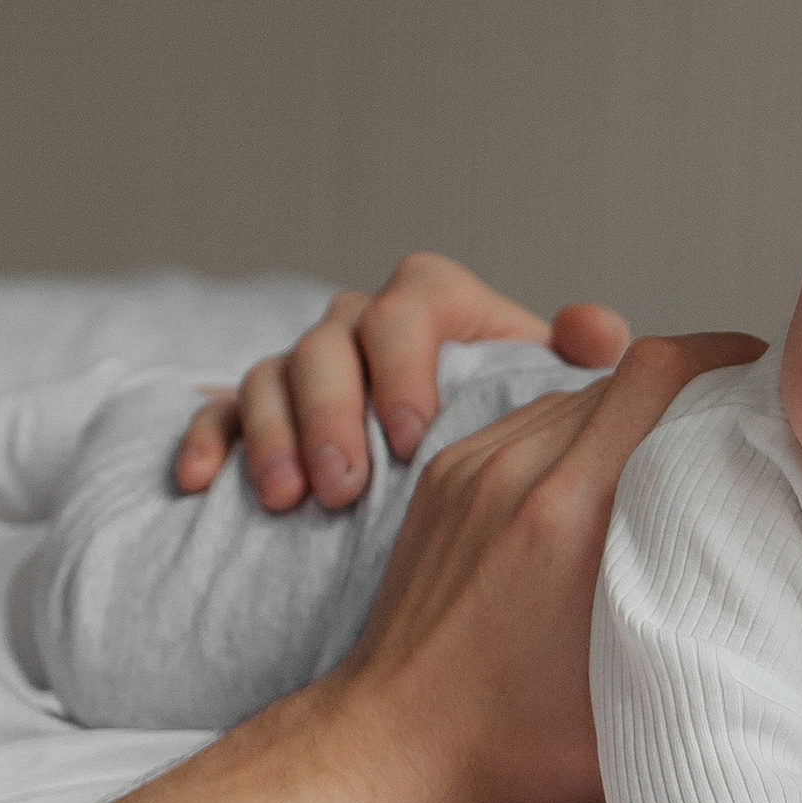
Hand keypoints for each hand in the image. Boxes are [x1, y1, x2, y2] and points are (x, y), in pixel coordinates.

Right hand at [174, 253, 633, 515]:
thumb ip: (578, 362)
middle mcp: (364, 327)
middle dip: (333, 414)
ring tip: (290, 503)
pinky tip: (203, 484)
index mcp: (438, 308)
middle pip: (329, 341)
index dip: (405, 363)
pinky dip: (207, 440)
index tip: (414, 438)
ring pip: (270, 374)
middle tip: (348, 489)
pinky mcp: (257, 411)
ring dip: (275, 437)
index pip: (410, 299)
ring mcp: (306, 366)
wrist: (470, 495)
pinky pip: (217, 410)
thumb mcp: (555, 400)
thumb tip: (598, 331)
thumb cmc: (518, 438)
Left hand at [320, 331, 760, 802]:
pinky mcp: (446, 477)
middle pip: (625, 375)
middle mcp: (521, 474)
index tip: (762, 380)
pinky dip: (576, 436)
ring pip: (577, 395)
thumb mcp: (639, 693)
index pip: (659, 371)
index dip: (723, 356)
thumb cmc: (522, 741)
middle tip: (732, 424)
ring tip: (667, 457)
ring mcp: (474, 469)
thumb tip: (781, 570)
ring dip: (631, 411)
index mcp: (574, 514)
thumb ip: (705, 615)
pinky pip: (530, 424)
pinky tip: (600, 484)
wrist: (395, 746)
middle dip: (689, 386)